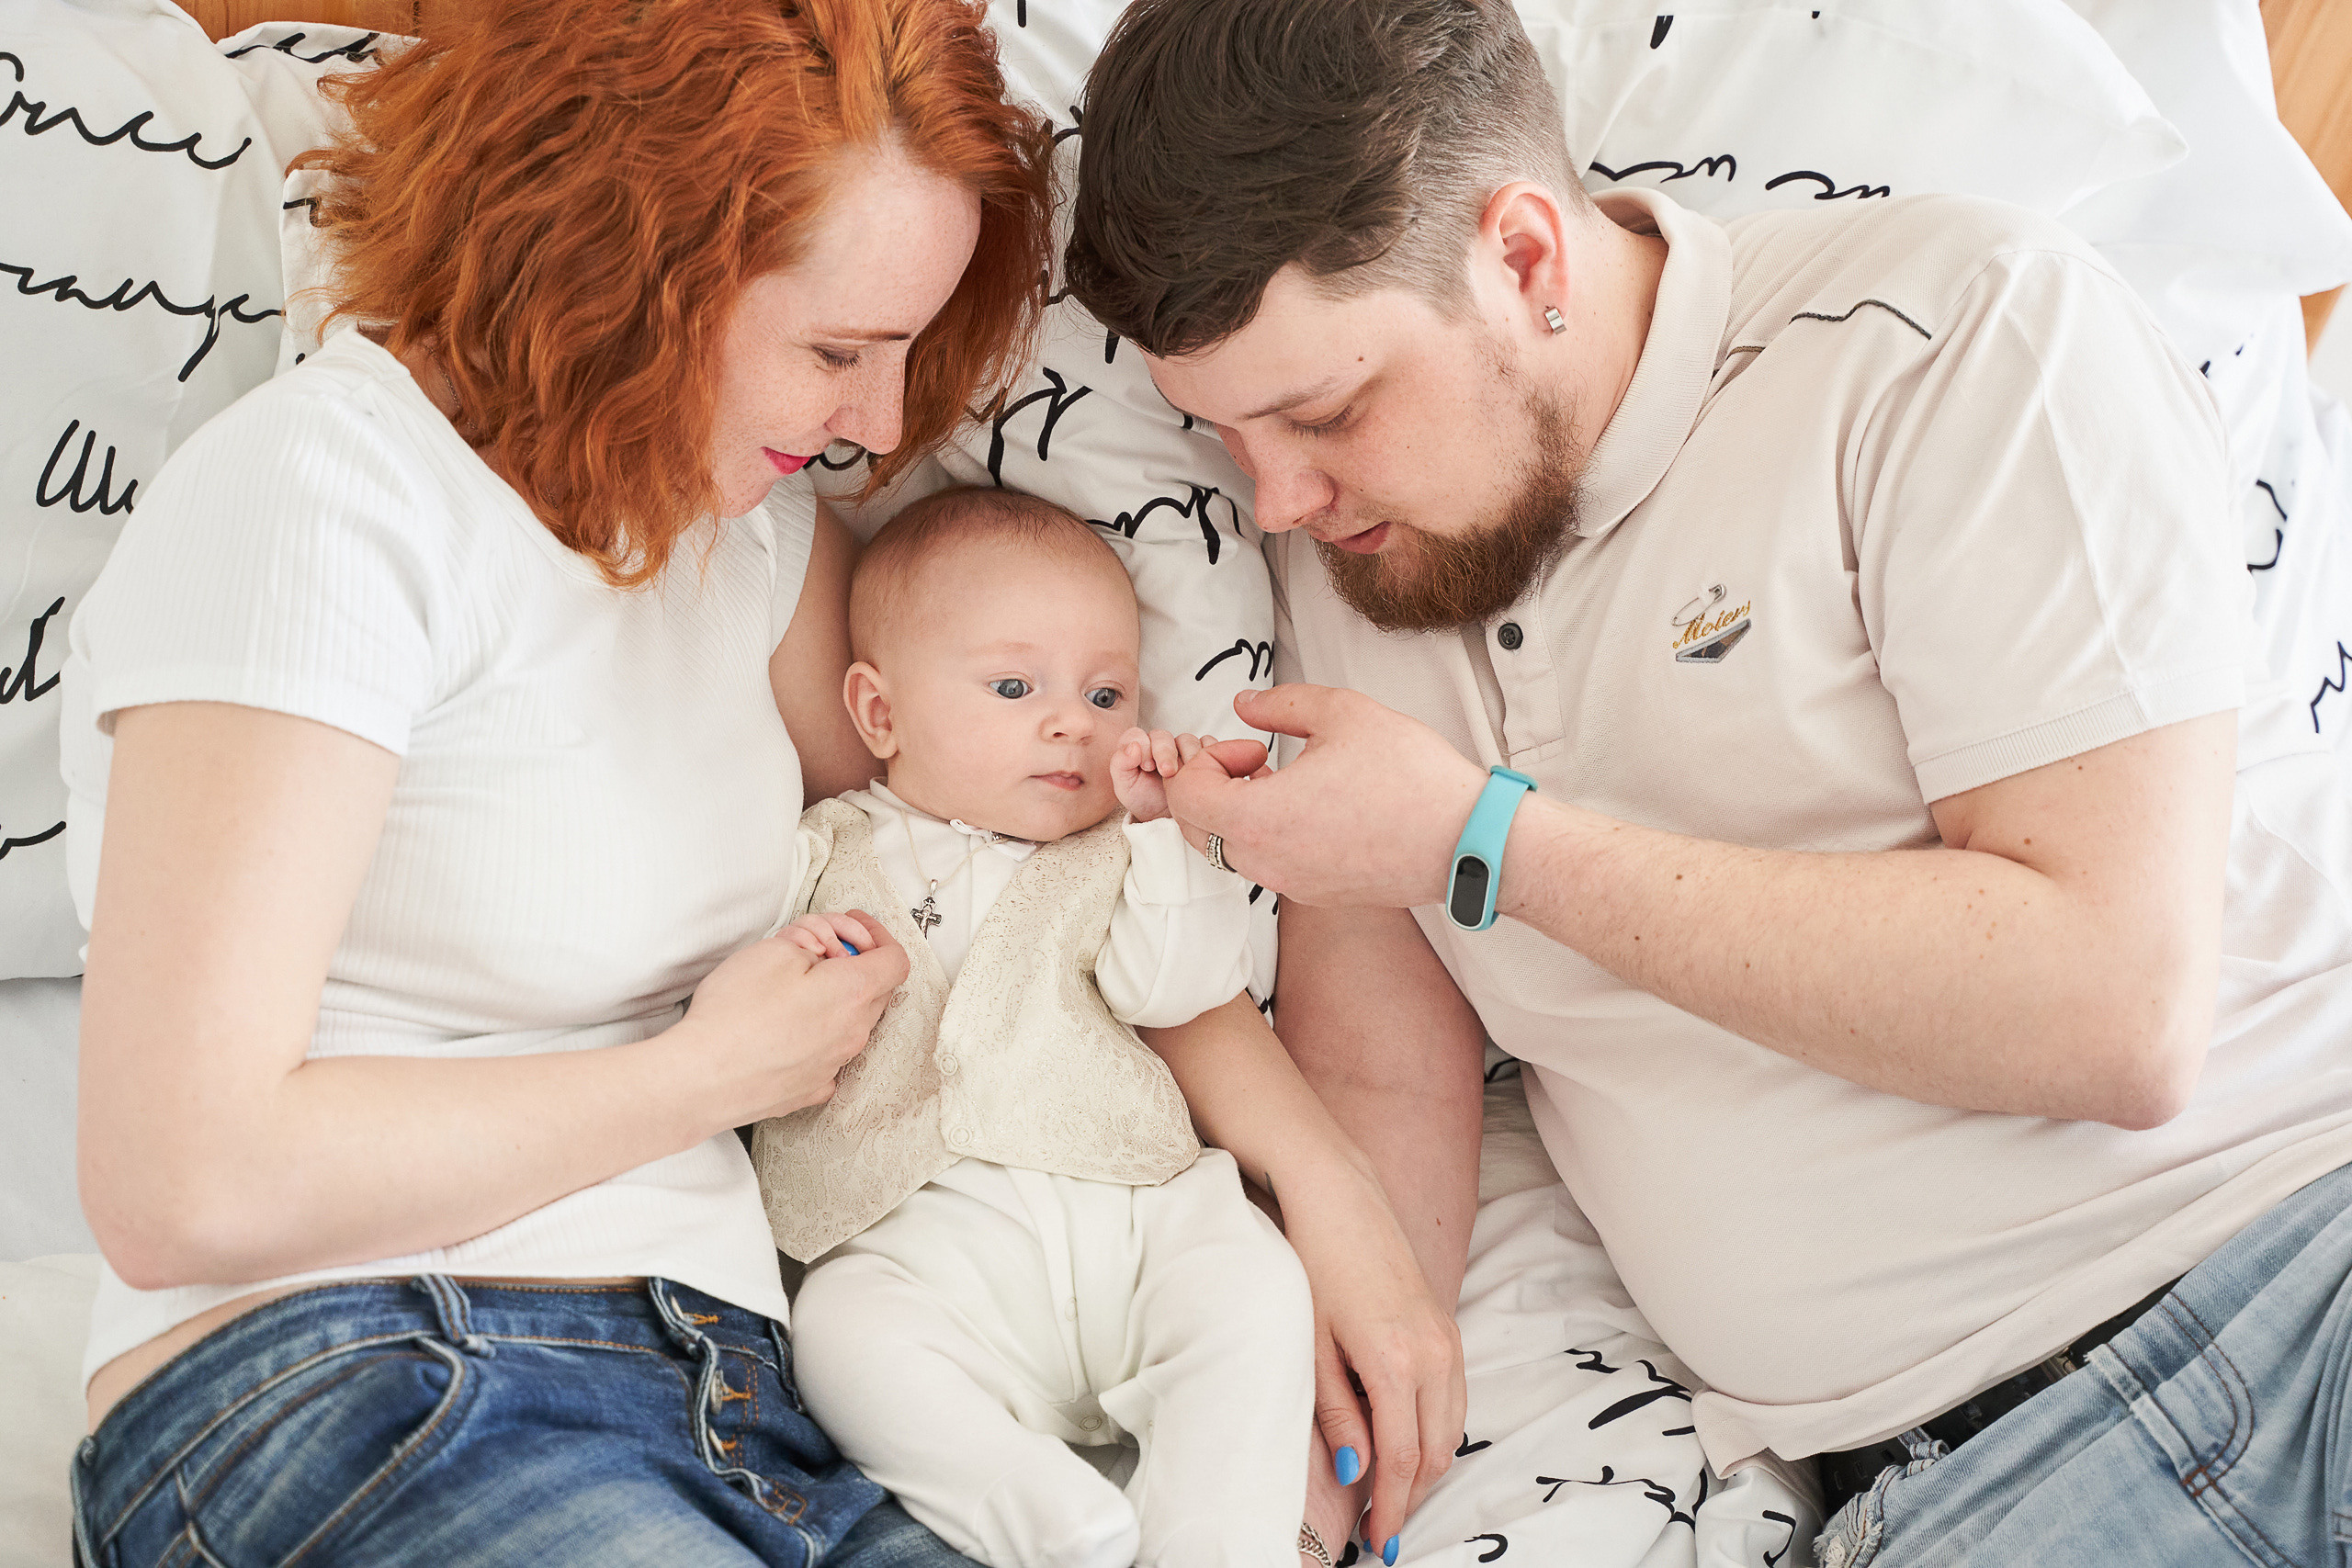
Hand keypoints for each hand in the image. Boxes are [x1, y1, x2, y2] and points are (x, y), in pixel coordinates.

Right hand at [683, 910, 907, 1118]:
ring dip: (832, 997)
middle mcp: (853, 1034)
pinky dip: (816, 1032)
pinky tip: (785, 1025)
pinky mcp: (812, 1088)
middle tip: (815, 950)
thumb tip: (823, 951)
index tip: (854, 929)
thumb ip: (814, 943)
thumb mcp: (776, 949)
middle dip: (852, 962)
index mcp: (853, 993)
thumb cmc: (735, 1015)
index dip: (878, 935)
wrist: (701, 1077)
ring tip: (790, 987)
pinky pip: (828, 1052)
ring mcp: (834, 1066)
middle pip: (875, 989)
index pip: (895, 959)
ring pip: (850, 1021)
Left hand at [1111, 726, 1209, 822]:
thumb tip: (1132, 746)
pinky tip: (1202, 771)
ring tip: (1187, 776)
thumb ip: (1120, 764)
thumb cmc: (1145, 802)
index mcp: (1138, 748)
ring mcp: (1182, 748)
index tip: (1147, 767)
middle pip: (1163, 736)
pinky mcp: (1201, 753)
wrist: (1167, 818)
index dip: (1142, 747)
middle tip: (1167, 772)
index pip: (1137, 735)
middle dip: (1165, 753)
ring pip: (1187, 739)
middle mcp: (1160, 745)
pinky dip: (1207, 754)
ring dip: (1188, 755)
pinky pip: (1208, 744)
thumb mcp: (1125, 788)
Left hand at [1163, 685, 1485, 907]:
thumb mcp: (1343, 713)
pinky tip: (1313, 807)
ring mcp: (1291, 886)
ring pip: (1230, 852)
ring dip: (1241, 812)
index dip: (1205, 761)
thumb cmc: (1412, 779)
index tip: (1251, 747)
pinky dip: (1269, 835)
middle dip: (1213, 789)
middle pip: (1196, 831)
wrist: (1468, 840)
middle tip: (1255, 760)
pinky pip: (1268, 866)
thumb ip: (1280, 703)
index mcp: (1261, 820)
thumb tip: (1245, 704)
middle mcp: (1267, 864)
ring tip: (1287, 780)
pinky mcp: (1316, 896)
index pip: (1184, 798)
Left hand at [1279, 1157, 1465, 1557]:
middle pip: (1435, 1452)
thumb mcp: (1313, 1345)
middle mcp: (1434, 1354)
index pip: (1402, 1459)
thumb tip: (1354, 1474)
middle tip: (1380, 1528)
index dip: (1391, 1508)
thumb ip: (1337, 1414)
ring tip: (1392, 1495)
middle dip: (1411, 1497)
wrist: (1338, 1194)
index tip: (1377, 1543)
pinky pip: (1454, 1398)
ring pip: (1452, 1429)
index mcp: (1396, 1362)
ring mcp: (1447, 1338)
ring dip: (1426, 1468)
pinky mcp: (1447, 1326)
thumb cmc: (1314, 1263)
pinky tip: (1408, 1443)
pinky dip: (1436, 1431)